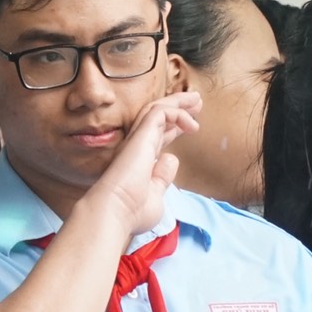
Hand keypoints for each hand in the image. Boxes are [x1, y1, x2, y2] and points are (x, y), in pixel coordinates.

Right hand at [84, 91, 202, 236]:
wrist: (115, 211)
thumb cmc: (132, 212)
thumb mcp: (155, 195)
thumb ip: (162, 177)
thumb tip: (171, 159)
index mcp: (139, 160)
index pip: (157, 137)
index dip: (174, 128)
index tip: (190, 125)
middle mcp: (136, 147)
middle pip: (157, 119)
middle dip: (178, 109)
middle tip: (196, 103)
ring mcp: (137, 139)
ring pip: (157, 109)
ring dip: (179, 103)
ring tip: (197, 99)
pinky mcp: (141, 134)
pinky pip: (161, 112)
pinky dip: (178, 113)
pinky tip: (191, 124)